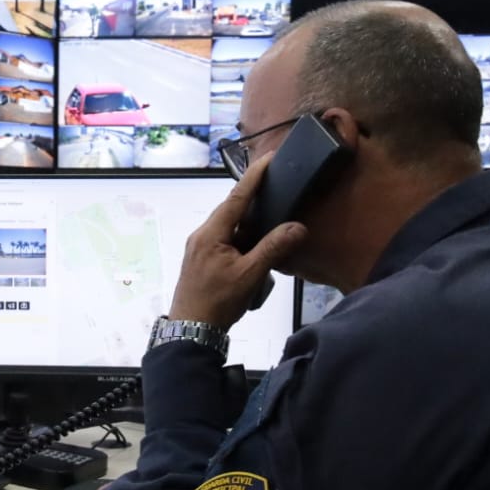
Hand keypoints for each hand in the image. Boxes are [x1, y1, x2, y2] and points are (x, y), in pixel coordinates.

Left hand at [169, 154, 306, 328]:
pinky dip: (242, 239)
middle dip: (254, 198)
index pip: (236, 196)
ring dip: (249, 224)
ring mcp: (200, 247)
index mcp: (211, 233)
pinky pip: (225, 240)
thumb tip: (297, 227)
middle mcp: (202, 234)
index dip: (254, 176)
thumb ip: (273, 248)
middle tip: (277, 185)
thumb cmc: (217, 302)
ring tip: (272, 218)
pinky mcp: (202, 260)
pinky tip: (256, 248)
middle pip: (232, 209)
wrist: (191, 331)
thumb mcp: (250, 275)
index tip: (269, 158)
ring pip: (229, 226)